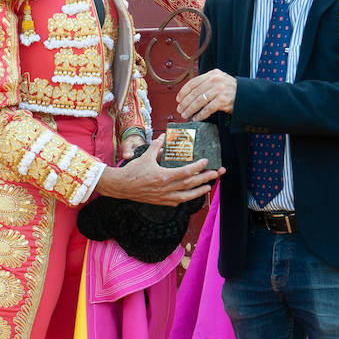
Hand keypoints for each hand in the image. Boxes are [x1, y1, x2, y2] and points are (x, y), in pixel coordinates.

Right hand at [99, 135, 218, 204]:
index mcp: (163, 176)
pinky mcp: (161, 201)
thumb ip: (156, 146)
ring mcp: (164, 196)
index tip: (206, 161)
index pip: (185, 172)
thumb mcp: (145, 156)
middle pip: (190, 184)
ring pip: (187, 196)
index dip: (198, 167)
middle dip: (205, 178)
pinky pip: (177, 201)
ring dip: (200, 191)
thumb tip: (164, 137)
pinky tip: (192, 194)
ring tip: (209, 186)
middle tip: (216, 173)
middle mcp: (166, 188)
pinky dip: (186, 197)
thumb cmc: (133, 171)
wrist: (122, 186)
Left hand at [176, 69, 236, 119]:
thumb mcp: (219, 81)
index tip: (178, 99)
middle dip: (185, 102)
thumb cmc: (231, 90)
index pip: (193, 82)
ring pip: (199, 101)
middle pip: (195, 92)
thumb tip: (189, 94)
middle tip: (179, 109)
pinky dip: (200, 115)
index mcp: (213, 74)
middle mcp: (215, 80)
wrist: (247, 95)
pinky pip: (208, 109)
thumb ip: (206, 83)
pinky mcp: (223, 100)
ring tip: (185, 115)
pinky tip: (196, 118)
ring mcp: (219, 90)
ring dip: (190, 109)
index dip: (184, 91)